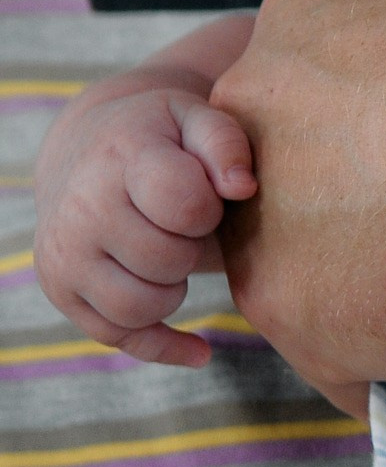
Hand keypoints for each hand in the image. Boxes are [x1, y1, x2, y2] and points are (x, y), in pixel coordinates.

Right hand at [33, 80, 255, 366]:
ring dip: (175, 290)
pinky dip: (163, 345)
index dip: (211, 208)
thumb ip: (227, 144)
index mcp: (121, 157)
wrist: (88, 147)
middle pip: (166, 261)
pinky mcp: (61, 291)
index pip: (184, 204)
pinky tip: (199, 349)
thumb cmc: (162, 134)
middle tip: (189, 225)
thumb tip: (244, 188)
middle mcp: (80, 209)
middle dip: (193, 247)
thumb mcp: (198, 116)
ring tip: (176, 254)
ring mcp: (64, 255)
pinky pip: (116, 337)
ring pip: (138, 308)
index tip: (206, 197)